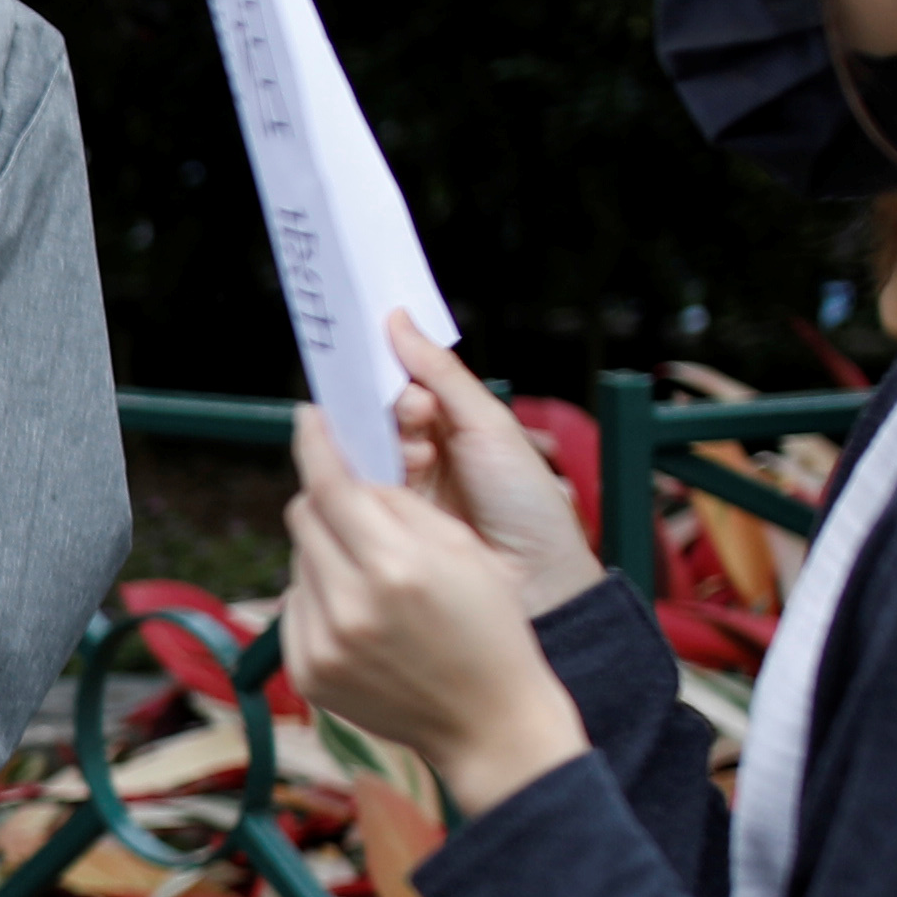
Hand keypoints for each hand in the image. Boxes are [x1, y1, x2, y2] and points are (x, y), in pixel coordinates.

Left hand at [285, 398, 594, 816]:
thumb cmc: (488, 626)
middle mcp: (351, 604)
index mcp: (396, 565)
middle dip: (327, 500)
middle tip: (354, 505)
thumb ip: (400, 505)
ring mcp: (324, 643)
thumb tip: (346, 473)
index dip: (315, 444)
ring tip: (373, 576)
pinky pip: (295, 605)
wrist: (488, 720)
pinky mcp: (308, 671)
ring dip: (326, 552)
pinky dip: (320, 597)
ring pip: (298, 560)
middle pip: (304, 517)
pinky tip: (361, 615)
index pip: (330, 484)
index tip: (307, 418)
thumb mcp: (462, 550)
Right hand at [371, 312, 604, 610]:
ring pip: (365, 448)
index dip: (390, 370)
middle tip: (415, 410)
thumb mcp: (488, 423)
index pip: (400, 384)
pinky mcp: (385, 522)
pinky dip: (375, 475)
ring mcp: (402, 488)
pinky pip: (359, 488)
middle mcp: (421, 451)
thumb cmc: (526, 501)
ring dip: (389, 441)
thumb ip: (438, 371)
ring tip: (421, 453)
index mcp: (450, 421)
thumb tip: (397, 319)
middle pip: (376, 414)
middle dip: (392, 407)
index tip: (380, 355)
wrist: (538, 578)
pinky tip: (406, 473)